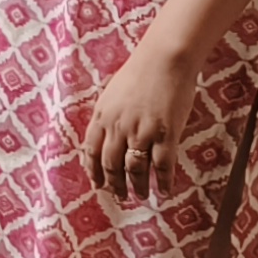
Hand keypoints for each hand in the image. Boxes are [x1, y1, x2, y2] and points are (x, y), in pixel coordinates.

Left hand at [79, 35, 203, 200]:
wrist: (164, 60)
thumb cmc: (139, 74)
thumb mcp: (112, 95)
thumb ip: (108, 117)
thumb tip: (107, 137)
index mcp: (102, 116)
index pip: (91, 151)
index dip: (93, 171)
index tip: (97, 185)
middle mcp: (117, 127)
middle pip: (110, 165)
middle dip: (114, 184)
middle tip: (120, 197)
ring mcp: (141, 132)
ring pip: (134, 169)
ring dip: (137, 186)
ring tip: (141, 196)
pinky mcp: (166, 134)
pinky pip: (162, 165)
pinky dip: (163, 181)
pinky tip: (164, 190)